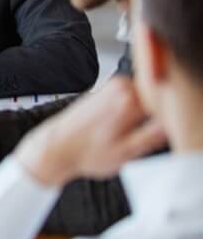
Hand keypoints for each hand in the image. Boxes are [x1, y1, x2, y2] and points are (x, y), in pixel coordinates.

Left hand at [17, 76, 166, 186]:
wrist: (56, 146)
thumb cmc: (85, 152)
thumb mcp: (126, 153)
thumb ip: (153, 136)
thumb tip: (174, 124)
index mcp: (129, 99)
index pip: (171, 98)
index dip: (178, 114)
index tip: (181, 126)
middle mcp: (121, 86)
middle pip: (161, 95)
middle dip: (165, 112)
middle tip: (160, 133)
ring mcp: (114, 85)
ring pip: (149, 96)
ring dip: (152, 111)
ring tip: (143, 132)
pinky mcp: (108, 89)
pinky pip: (136, 95)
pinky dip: (140, 108)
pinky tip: (132, 126)